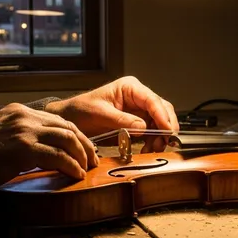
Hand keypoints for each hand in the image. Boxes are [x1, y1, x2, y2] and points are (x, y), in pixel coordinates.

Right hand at [0, 103, 97, 205]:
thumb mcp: (0, 137)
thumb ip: (22, 139)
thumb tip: (43, 154)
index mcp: (19, 111)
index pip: (58, 121)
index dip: (76, 136)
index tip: (85, 150)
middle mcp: (24, 116)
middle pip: (68, 127)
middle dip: (85, 145)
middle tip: (93, 161)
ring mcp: (24, 130)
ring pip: (67, 139)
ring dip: (82, 156)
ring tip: (86, 169)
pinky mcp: (23, 148)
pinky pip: (58, 156)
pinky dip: (71, 166)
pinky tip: (75, 175)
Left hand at [45, 76, 178, 152]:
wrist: (70, 119)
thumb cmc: (81, 110)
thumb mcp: (100, 114)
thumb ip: (122, 120)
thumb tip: (143, 128)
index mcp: (130, 87)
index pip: (152, 100)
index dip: (162, 115)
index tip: (167, 130)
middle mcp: (138, 97)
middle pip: (162, 110)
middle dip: (165, 127)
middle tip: (164, 142)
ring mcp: (139, 110)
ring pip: (160, 122)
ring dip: (160, 136)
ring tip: (154, 149)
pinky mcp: (137, 123)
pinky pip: (151, 132)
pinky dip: (153, 141)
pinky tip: (148, 149)